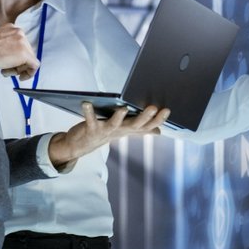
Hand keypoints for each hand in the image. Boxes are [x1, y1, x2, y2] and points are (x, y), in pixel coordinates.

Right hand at [0, 24, 39, 80]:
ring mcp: (23, 42)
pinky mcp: (25, 53)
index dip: (16, 57)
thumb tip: (13, 56)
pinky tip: (21, 77)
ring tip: (5, 70)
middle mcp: (19, 33)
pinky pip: (34, 65)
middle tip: (6, 69)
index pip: (21, 45)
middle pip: (27, 52)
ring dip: (19, 68)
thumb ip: (6, 45)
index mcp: (12, 28)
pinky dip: (29, 73)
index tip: (10, 63)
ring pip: (29, 59)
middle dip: (18, 63)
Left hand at [48, 103, 170, 169]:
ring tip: (123, 108)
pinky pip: (90, 120)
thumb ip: (141, 129)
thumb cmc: (105, 133)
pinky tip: (87, 103)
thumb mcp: (125, 130)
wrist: (82, 145)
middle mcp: (120, 131)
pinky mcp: (91, 129)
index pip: (148, 126)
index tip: (167, 110)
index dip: (158, 120)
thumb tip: (159, 131)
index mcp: (129, 129)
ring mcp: (106, 131)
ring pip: (115, 124)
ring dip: (119, 117)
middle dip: (145, 117)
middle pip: (135, 125)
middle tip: (153, 108)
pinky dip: (88, 111)